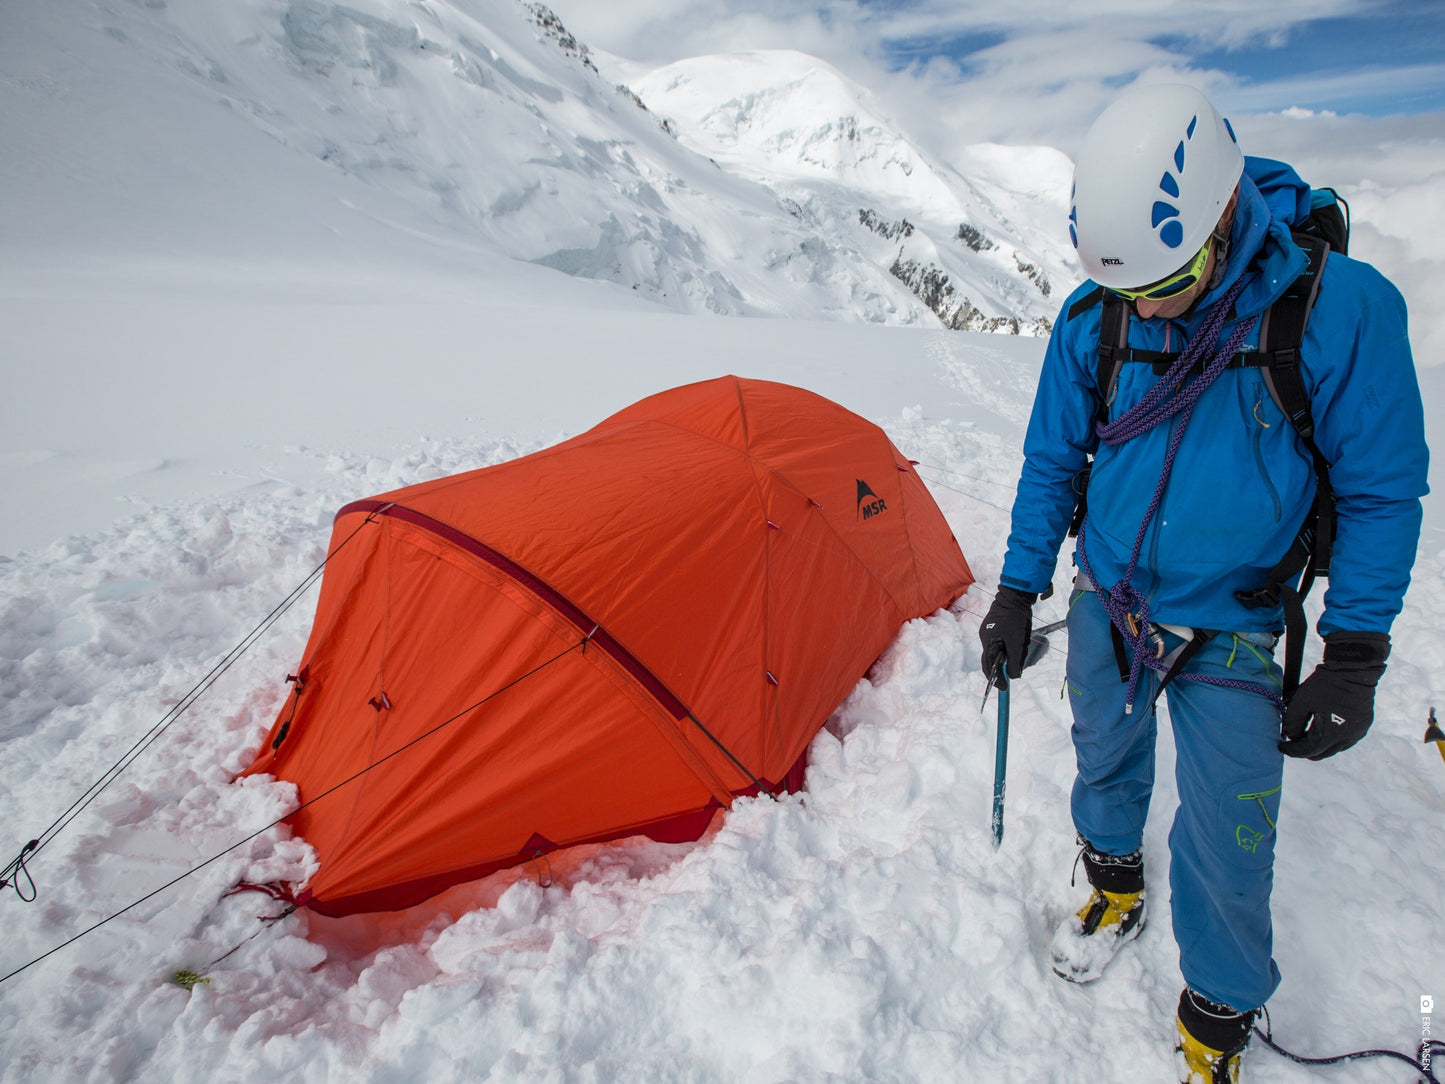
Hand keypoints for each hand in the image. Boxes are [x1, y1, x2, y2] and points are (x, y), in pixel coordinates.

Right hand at [979, 586, 1035, 687]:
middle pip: (991, 659)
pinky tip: (1015, 643)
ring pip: (996, 650)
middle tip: (1009, 676)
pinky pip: (999, 642)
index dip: (996, 679)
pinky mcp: (994, 625)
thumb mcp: (1018, 643)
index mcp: (988, 642)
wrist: (1015, 596)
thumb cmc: (1016, 619)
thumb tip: (1013, 676)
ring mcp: (989, 630)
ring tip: (1017, 654)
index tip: (1003, 688)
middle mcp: (985, 637)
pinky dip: (1006, 647)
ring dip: (1004, 657)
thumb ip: (1015, 661)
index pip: (989, 666)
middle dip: (1000, 669)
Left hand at [1280, 633, 1389, 759]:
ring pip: (1338, 747)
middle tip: (1295, 749)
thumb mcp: (1301, 702)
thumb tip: (1291, 736)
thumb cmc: (1324, 685)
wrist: (1353, 670)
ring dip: (1323, 748)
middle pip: (1324, 752)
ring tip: (1311, 745)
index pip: (1308, 750)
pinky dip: (1335, 740)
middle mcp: (1347, 737)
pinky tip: (1328, 736)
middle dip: (1307, 752)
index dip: (1293, 750)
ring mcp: (1358, 731)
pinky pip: (1348, 738)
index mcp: (1331, 734)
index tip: (1281, 747)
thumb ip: (1293, 722)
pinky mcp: (1365, 723)